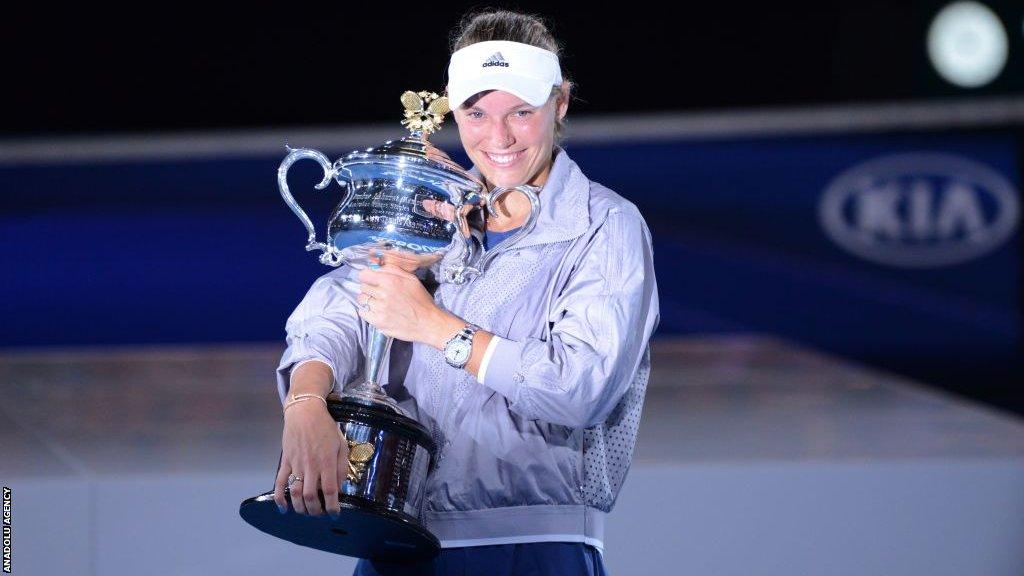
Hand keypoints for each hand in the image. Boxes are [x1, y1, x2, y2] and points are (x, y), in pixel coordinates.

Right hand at [273, 400, 348, 516]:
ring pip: (295, 493)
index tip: (335, 515)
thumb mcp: (341, 444)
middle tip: (320, 514)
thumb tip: (340, 486)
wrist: (304, 412)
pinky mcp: (285, 461)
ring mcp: (296, 464)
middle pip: (310, 496)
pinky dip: (279, 498)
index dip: (332, 506)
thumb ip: (342, 466)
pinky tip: (283, 508)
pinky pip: (280, 482)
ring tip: (307, 511)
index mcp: (326, 461)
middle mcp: (311, 465)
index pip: (329, 490)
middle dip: (315, 511)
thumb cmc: (326, 427)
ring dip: (300, 507)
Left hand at [357, 264, 457, 345]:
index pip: (364, 274)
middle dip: (369, 288)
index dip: (367, 276)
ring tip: (379, 303)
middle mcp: (383, 293)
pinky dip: (368, 312)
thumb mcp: (411, 279)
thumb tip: (377, 266)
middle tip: (379, 293)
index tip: (371, 280)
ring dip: (368, 300)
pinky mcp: (378, 321)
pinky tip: (378, 311)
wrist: (427, 323)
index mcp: (390, 280)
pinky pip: (362, 313)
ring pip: (361, 300)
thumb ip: (393, 270)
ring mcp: (379, 308)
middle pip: (363, 287)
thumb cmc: (421, 300)